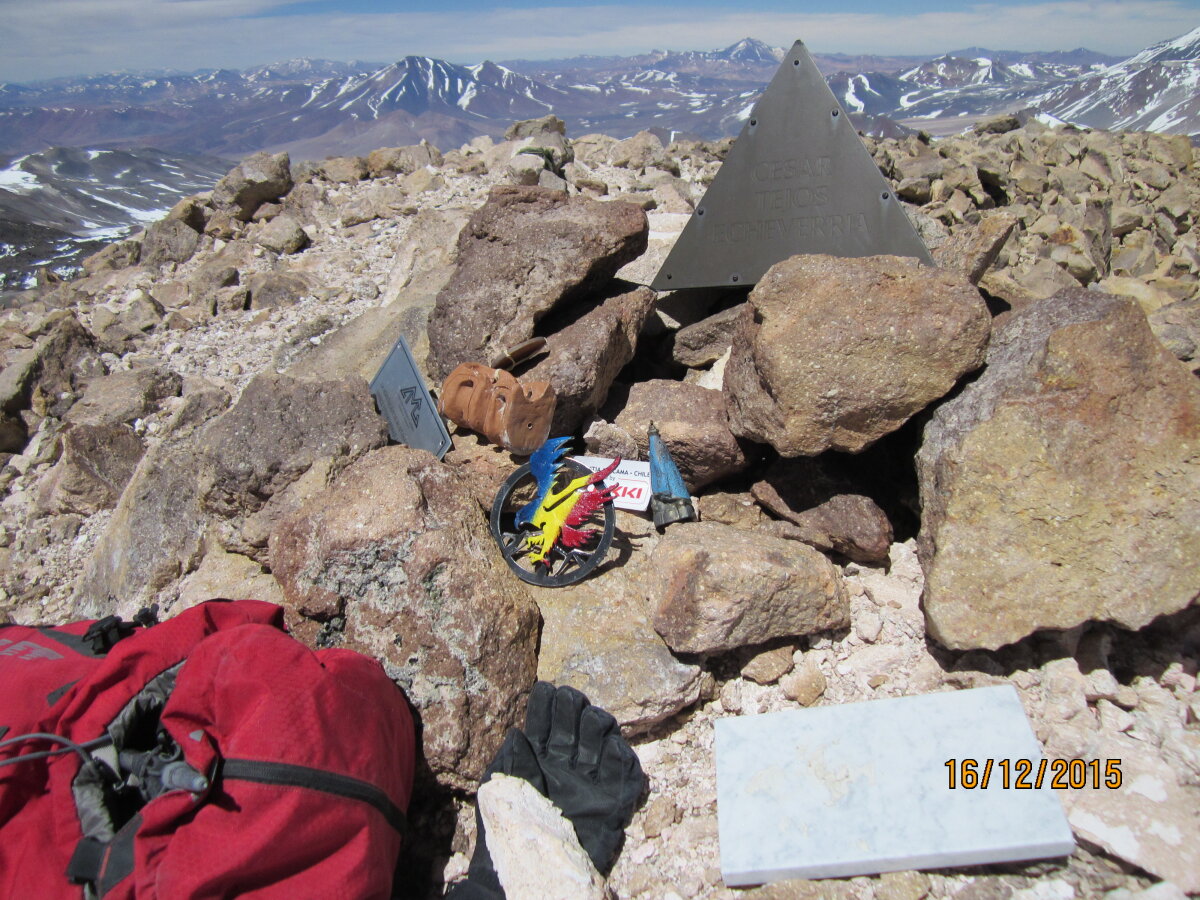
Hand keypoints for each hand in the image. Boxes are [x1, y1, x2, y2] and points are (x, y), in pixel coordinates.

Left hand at [519, 682, 642, 875]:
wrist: (522, 874)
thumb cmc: (506, 829)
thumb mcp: (500, 791)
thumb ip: (511, 761)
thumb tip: (516, 732)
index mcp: (540, 759)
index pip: (547, 723)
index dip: (548, 704)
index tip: (546, 690)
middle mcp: (568, 766)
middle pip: (578, 725)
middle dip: (576, 707)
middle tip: (570, 699)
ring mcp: (591, 784)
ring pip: (604, 742)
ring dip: (599, 725)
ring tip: (591, 718)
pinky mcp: (610, 805)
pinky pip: (624, 777)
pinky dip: (622, 760)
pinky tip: (612, 748)